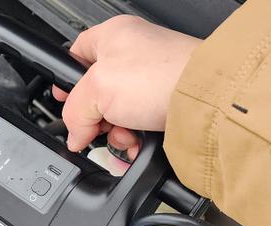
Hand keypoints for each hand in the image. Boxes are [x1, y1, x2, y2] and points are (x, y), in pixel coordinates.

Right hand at [53, 15, 200, 158]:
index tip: (63, 103)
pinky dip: (135, 140)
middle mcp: (134, 55)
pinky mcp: (166, 103)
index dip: (66, 81)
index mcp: (113, 35)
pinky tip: (137, 145)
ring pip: (117, 114)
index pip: (75, 55)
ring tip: (126, 137)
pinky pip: (139, 125)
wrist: (207, 99)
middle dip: (95, 118)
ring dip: (116, 134)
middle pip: (96, 93)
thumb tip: (74, 133)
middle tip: (98, 127)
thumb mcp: (97, 90)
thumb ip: (74, 111)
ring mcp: (151, 80)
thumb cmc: (162, 75)